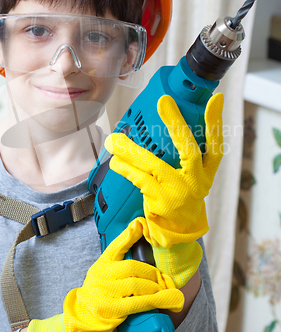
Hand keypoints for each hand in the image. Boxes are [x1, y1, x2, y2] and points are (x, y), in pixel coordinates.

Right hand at [23, 217, 183, 331]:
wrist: (82, 317)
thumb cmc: (99, 292)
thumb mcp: (104, 271)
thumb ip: (120, 260)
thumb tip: (142, 242)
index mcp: (102, 263)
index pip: (116, 245)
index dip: (129, 234)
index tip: (141, 223)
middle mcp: (102, 275)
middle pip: (133, 267)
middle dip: (153, 272)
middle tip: (164, 278)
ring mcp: (106, 292)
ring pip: (137, 284)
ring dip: (156, 287)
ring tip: (165, 290)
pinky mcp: (112, 309)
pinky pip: (138, 303)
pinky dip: (156, 300)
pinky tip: (166, 300)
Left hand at [104, 93, 223, 249]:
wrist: (178, 233)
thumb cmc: (180, 196)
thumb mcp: (190, 176)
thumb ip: (183, 154)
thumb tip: (163, 123)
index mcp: (207, 171)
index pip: (216, 143)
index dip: (216, 122)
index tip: (216, 99)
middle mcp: (197, 180)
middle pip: (190, 149)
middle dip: (177, 123)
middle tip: (164, 101)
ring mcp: (179, 192)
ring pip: (154, 165)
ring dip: (132, 150)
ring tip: (115, 139)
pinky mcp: (162, 202)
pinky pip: (141, 180)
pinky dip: (126, 169)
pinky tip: (115, 162)